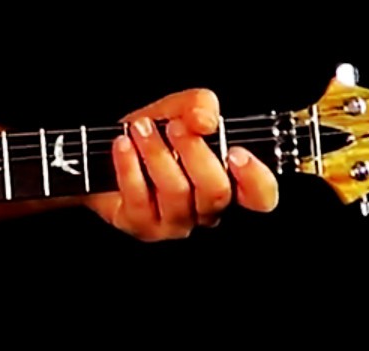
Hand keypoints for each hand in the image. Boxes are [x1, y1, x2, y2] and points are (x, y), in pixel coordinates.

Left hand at [84, 89, 279, 241]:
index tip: (236, 152)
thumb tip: (205, 120)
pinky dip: (129, 166)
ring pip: (177, 193)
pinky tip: (123, 145)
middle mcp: (205, 209)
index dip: (255, 178)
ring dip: (157, 154)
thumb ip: (200, 105)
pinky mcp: (142, 226)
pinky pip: (140, 199)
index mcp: (229, 183)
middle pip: (216, 192)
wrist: (108, 152)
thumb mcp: (181, 110)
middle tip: (175, 128)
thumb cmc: (154, 136)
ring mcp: (175, 222)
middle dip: (195, 154)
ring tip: (141, 129)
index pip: (260, 196)